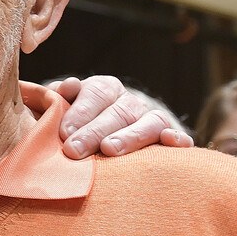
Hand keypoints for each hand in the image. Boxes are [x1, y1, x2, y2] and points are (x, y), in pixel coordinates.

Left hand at [50, 76, 193, 157]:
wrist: (91, 144)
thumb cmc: (68, 129)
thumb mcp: (57, 111)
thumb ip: (57, 100)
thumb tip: (69, 86)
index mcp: (104, 89)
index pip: (96, 93)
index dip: (80, 111)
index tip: (64, 131)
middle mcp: (129, 102)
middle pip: (118, 111)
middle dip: (94, 131)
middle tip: (74, 149)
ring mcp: (150, 119)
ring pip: (150, 121)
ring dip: (131, 135)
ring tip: (109, 149)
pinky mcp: (167, 138)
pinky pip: (179, 136)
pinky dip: (177, 138)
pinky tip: (169, 141)